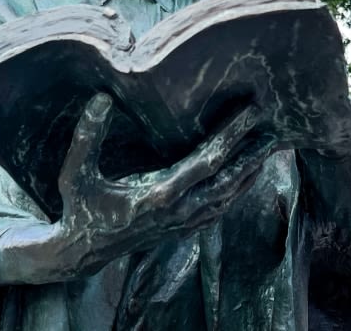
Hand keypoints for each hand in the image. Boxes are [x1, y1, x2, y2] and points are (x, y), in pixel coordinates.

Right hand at [54, 93, 275, 273]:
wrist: (82, 252)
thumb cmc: (79, 207)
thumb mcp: (75, 172)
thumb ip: (87, 136)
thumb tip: (102, 98)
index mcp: (159, 195)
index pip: (206, 162)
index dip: (231, 136)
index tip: (251, 112)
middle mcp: (178, 212)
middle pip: (228, 179)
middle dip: (251, 152)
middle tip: (274, 127)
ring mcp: (183, 223)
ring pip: (229, 197)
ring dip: (250, 171)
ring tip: (269, 147)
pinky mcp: (182, 229)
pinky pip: (220, 209)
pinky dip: (238, 191)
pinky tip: (247, 175)